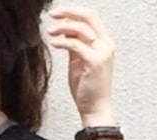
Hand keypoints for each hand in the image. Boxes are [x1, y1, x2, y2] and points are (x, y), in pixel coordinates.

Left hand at [46, 5, 116, 121]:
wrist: (96, 110)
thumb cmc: (88, 91)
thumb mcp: (79, 63)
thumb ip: (75, 46)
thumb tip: (65, 31)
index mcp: (104, 43)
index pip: (91, 17)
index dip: (74, 12)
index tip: (58, 14)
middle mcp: (106, 45)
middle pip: (89, 16)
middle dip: (69, 12)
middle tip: (53, 15)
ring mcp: (102, 53)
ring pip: (81, 28)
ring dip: (62, 27)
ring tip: (50, 31)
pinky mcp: (94, 62)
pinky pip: (75, 45)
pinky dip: (62, 42)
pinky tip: (54, 43)